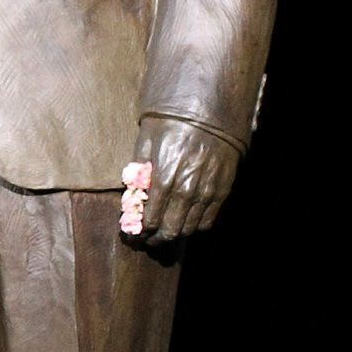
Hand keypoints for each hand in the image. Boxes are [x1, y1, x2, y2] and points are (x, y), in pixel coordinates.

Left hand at [118, 119, 239, 246]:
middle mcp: (186, 190)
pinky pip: (207, 221)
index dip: (137, 233)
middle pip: (168, 231)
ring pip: (187, 230)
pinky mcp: (222, 190)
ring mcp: (206, 192)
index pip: (148, 220)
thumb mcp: (146, 140)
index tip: (131, 236)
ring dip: (173, 235)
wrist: (211, 111)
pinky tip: (184, 221)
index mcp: (163, 178)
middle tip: (145, 240)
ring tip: (163, 233)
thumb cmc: (173, 122)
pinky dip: (194, 227)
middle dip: (153, 240)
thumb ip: (137, 171)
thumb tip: (129, 198)